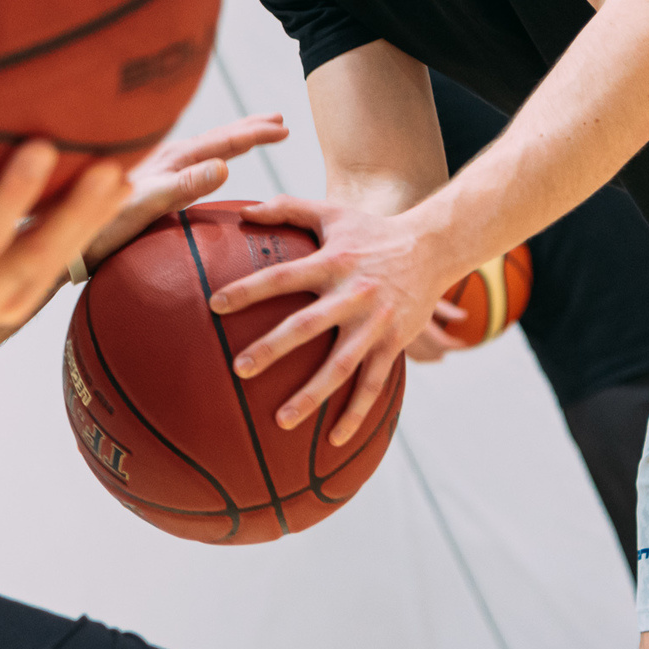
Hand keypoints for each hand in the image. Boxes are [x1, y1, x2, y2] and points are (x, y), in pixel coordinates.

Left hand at [84, 113, 288, 265]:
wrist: (66, 237)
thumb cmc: (101, 226)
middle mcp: (166, 160)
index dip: (254, 134)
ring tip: (255, 132)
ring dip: (234, 138)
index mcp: (171, 160)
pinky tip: (212, 164)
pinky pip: (193, 163)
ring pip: (205, 147)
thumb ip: (183, 185)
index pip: (222, 142)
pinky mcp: (152, 185)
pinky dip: (213, 155)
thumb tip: (225, 165)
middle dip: (249, 128)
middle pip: (216, 137)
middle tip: (281, 119)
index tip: (284, 127)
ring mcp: (158, 171)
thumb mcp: (145, 206)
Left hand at [211, 196, 457, 442]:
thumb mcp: (332, 213)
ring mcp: (374, 322)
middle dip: (273, 348)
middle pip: (307, 324)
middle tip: (238, 369)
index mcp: (332, 261)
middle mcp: (352, 293)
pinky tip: (335, 440)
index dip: (249, 289)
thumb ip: (288, 208)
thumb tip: (244, 211)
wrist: (433, 247)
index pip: (282, 276)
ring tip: (281, 420)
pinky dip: (356, 413)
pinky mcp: (394, 343)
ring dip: (312, 394)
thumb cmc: (372, 231)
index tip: (215, 305)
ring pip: (341, 365)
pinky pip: (373, 383)